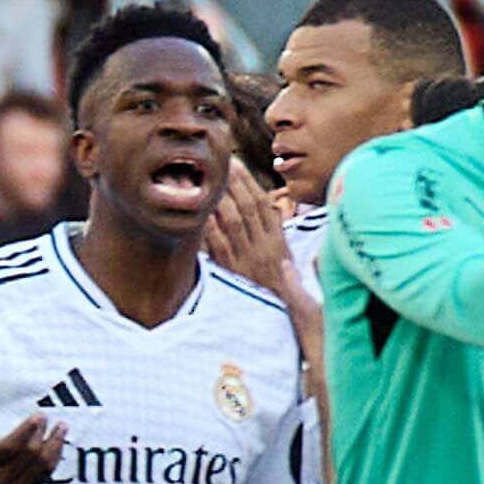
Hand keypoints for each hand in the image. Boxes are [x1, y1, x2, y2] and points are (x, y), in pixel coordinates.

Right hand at [0, 402, 65, 483]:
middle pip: (28, 455)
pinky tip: (59, 442)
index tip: (38, 416)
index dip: (26, 431)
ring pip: (42, 466)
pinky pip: (47, 473)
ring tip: (61, 427)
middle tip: (45, 417)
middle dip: (41, 434)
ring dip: (55, 444)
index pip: (9, 447)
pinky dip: (56, 456)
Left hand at [204, 162, 290, 294]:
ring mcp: (246, 259)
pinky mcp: (230, 271)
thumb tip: (271, 208)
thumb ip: (276, 235)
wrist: (275, 321)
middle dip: (233, 181)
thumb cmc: (279, 291)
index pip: (263, 205)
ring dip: (219, 196)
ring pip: (232, 220)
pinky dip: (208, 223)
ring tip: (204, 178)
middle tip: (218, 162)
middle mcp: (263, 247)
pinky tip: (198, 208)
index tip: (237, 165)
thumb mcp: (286, 262)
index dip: (249, 182)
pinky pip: (218, 242)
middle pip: (247, 206)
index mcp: (278, 243)